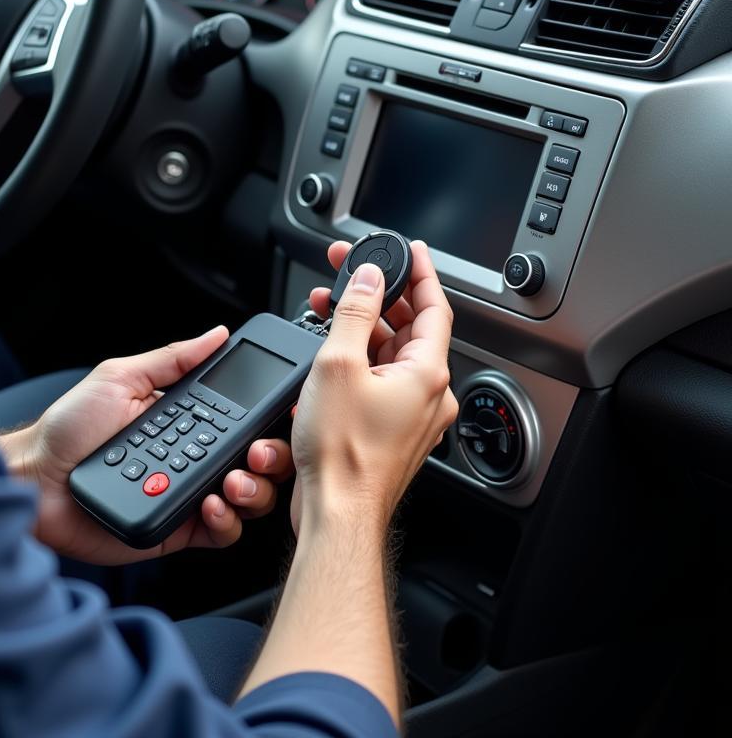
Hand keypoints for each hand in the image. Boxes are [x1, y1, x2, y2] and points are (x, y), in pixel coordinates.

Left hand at [0, 327, 293, 565]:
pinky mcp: (177, 529)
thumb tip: (216, 334)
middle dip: (272, 456)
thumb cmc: (69, 427)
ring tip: (232, 480)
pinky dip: (227, 522)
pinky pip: (220, 533)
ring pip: (247, 497)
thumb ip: (173, 359)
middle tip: (258, 451)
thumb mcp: (121, 378)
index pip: (242, 419)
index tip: (284, 412)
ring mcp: (188, 494)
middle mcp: (193, 457)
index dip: (268, 418)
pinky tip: (213, 504)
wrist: (34, 480)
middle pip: (257, 460)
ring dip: (253, 488)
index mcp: (186, 420)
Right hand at [290, 240, 456, 532]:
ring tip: (329, 307)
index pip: (435, 307)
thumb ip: (354, 313)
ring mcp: (411, 415)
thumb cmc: (344, 456)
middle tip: (352, 271)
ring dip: (363, 327)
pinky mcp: (391, 430)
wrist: (337, 515)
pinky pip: (381, 380)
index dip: (421, 273)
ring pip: (392, 354)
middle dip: (379, 296)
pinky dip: (360, 359)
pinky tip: (332, 351)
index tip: (411, 250)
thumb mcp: (338, 365)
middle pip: (410, 328)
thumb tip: (369, 279)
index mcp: (428, 374)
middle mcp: (428, 394)